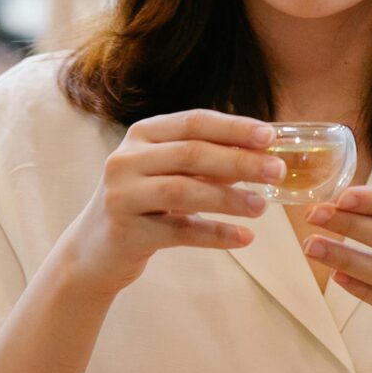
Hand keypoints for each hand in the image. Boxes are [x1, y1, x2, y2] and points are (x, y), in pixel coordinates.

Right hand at [62, 109, 285, 297]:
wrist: (94, 250)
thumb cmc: (143, 203)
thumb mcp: (169, 172)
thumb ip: (207, 161)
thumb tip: (261, 153)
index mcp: (142, 134)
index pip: (193, 122)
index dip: (233, 128)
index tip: (270, 136)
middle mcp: (126, 159)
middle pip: (192, 154)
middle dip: (240, 161)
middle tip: (277, 171)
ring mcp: (122, 195)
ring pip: (184, 191)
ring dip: (229, 198)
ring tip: (262, 207)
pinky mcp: (125, 232)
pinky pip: (179, 231)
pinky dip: (214, 234)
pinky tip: (244, 238)